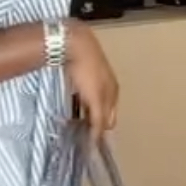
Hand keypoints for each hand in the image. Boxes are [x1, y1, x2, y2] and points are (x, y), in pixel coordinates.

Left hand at [66, 21, 118, 139]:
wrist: (74, 43)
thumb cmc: (87, 71)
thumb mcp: (94, 98)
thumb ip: (97, 118)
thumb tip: (97, 140)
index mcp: (114, 91)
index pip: (110, 119)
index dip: (100, 131)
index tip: (88, 142)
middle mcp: (108, 85)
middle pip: (103, 111)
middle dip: (94, 122)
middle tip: (80, 134)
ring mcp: (96, 78)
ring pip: (93, 102)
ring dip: (86, 113)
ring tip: (74, 123)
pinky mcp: (83, 72)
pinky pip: (83, 94)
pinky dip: (79, 102)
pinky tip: (71, 105)